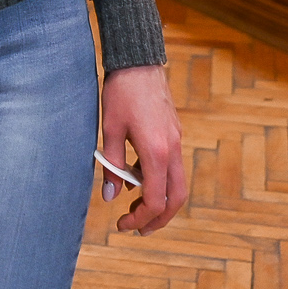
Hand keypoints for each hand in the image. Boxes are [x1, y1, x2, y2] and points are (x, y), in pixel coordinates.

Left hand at [99, 64, 185, 232]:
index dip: (139, 218)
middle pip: (176, 198)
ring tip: (135, 206)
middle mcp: (172, 149)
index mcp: (156, 152)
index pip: (155, 200)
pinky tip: (137, 176)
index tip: (122, 224)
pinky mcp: (174, 133)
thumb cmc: (121, 92)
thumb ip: (111, 165)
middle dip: (159, 219)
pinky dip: (160, 180)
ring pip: (178, 183)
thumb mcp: (110, 129)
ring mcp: (176, 140)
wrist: (139, 60)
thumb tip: (109, 196)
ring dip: (161, 201)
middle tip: (138, 228)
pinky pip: (173, 166)